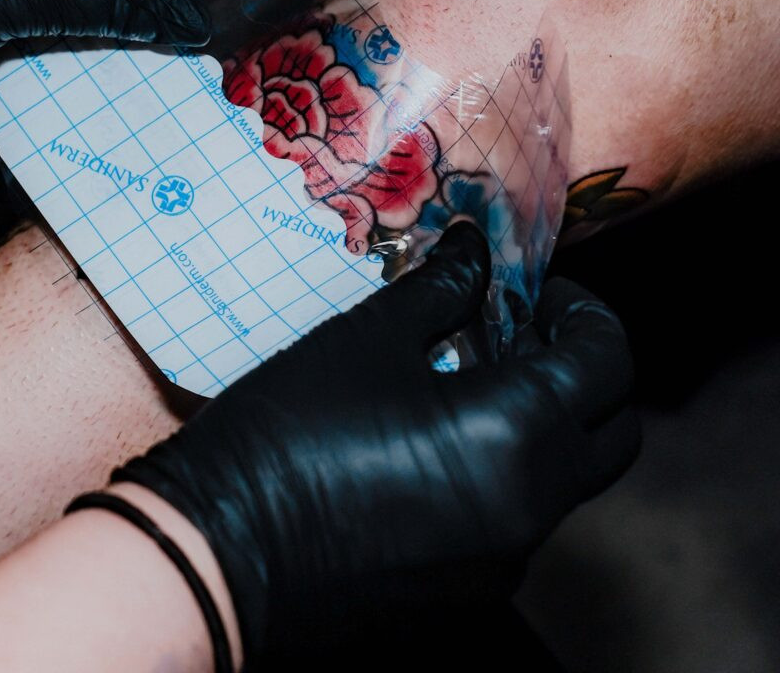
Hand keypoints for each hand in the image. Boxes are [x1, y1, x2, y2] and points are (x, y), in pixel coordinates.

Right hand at [113, 222, 639, 663]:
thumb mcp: (368, 340)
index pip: (608, 362)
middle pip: (612, 432)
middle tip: (524, 333)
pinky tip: (437, 439)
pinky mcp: (467, 588)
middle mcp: (532, 508)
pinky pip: (519, 519)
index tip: (538, 291)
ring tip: (470, 378)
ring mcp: (503, 559)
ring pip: (567, 478)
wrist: (223, 548)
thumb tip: (473, 249)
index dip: (585, 312)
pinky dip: (510, 469)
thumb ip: (441, 290)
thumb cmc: (293, 429)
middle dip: (587, 372)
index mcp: (517, 435)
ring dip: (547, 420)